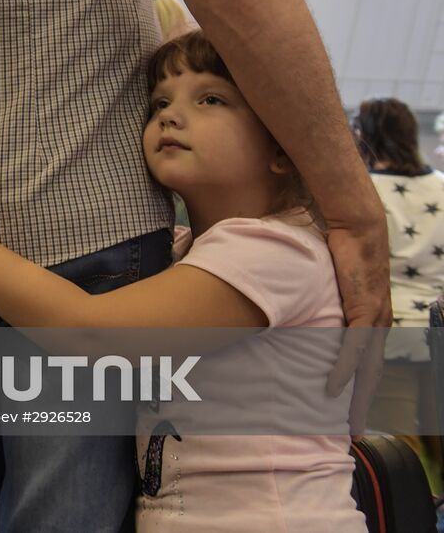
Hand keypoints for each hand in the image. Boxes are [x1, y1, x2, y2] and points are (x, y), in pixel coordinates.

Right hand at [324, 219, 391, 432]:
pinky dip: (345, 371)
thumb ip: (312, 293)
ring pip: (368, 369)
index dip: (358, 387)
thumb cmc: (340, 247)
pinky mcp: (365, 311)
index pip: (365, 362)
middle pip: (371, 374)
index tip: (346, 410)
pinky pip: (353, 348)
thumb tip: (281, 297)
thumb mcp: (325, 280)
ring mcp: (373, 320)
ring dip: (358, 398)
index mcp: (368, 319)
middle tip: (353, 432)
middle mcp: (377, 325)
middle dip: (362, 405)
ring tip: (347, 423)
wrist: (358, 226)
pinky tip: (333, 389)